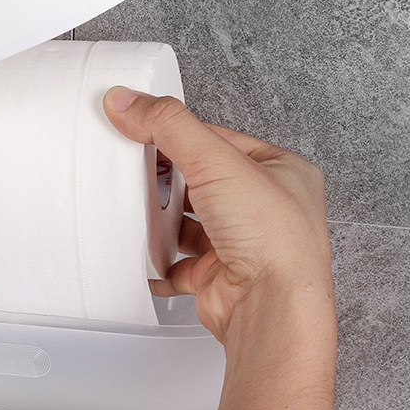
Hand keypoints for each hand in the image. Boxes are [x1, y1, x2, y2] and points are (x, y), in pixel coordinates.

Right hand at [104, 86, 334, 343]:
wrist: (271, 309)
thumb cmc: (271, 239)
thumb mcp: (216, 161)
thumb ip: (168, 125)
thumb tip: (128, 101)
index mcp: (282, 170)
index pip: (220, 139)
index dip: (180, 133)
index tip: (142, 127)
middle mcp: (267, 208)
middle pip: (203, 180)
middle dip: (169, 177)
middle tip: (136, 166)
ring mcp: (244, 244)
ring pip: (191, 222)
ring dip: (164, 218)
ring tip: (138, 206)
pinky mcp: (220, 276)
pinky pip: (180, 264)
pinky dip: (160, 260)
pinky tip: (144, 253)